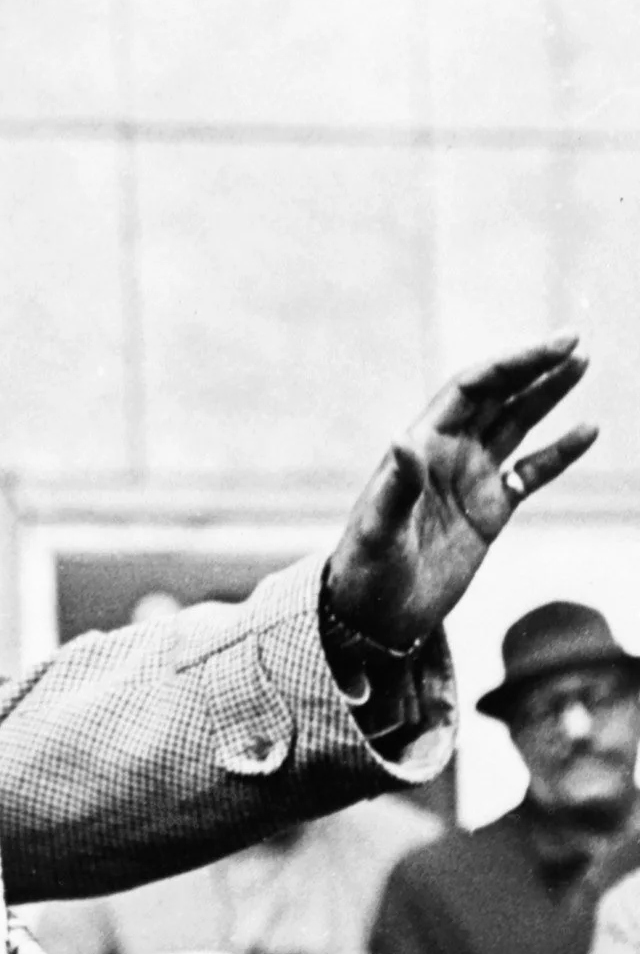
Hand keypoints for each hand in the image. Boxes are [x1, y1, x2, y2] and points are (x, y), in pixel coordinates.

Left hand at [325, 334, 599, 648]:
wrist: (376, 613)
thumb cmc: (367, 569)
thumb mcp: (378, 529)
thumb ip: (396, 487)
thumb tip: (402, 439)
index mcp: (421, 446)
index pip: (470, 389)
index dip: (509, 365)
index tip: (551, 347)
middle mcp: (447, 454)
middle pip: (496, 397)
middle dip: (534, 367)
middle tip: (576, 340)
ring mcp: (470, 480)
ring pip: (516, 424)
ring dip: (547, 395)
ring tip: (582, 363)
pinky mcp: (490, 511)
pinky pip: (530, 472)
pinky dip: (558, 452)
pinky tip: (586, 430)